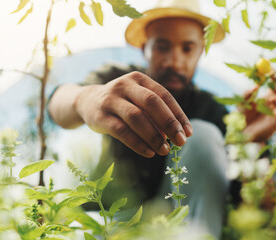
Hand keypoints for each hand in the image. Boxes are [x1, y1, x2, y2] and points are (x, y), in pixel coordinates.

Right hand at [75, 71, 192, 157]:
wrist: (87, 101)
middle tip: (180, 142)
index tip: (188, 132)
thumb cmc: (122, 103)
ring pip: (136, 117)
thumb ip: (155, 114)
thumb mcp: (138, 101)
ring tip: (165, 151)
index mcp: (139, 79)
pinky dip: (137, 143)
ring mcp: (110, 100)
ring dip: (154, 136)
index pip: (164, 96)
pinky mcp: (100, 116)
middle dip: (169, 123)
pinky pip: (121, 131)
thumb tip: (177, 134)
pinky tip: (149, 153)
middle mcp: (124, 85)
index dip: (178, 115)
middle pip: (152, 103)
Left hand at [242, 80, 275, 141]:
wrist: (243, 134)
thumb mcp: (242, 104)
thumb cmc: (242, 118)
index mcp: (268, 96)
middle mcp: (275, 102)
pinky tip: (272, 103)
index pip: (275, 83)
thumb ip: (247, 94)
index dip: (275, 75)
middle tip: (275, 78)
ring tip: (271, 94)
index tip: (271, 69)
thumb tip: (256, 86)